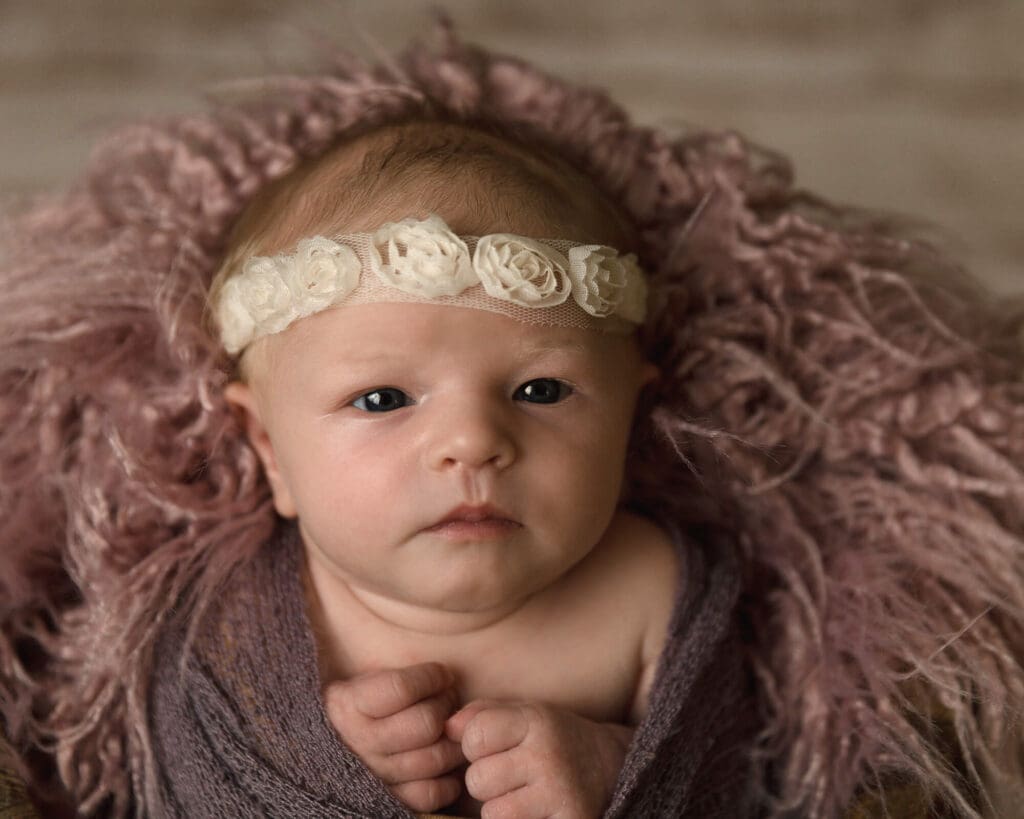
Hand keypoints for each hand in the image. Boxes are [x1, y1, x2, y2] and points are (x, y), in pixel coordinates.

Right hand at [323, 662, 465, 812]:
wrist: (325, 747)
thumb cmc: (357, 705)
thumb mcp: (362, 681)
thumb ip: (396, 679)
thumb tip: (444, 675)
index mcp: (349, 705)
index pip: (402, 688)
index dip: (431, 677)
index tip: (442, 674)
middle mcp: (361, 743)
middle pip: (424, 724)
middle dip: (446, 705)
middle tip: (449, 698)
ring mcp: (376, 776)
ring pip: (434, 759)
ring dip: (454, 740)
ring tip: (453, 728)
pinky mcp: (389, 800)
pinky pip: (431, 795)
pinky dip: (449, 782)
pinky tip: (449, 764)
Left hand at [445, 700, 632, 818]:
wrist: (613, 766)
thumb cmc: (554, 740)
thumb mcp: (524, 715)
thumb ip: (481, 715)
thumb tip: (446, 728)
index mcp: (536, 721)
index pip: (474, 735)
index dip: (474, 746)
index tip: (491, 748)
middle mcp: (549, 755)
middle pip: (478, 779)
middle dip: (486, 782)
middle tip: (510, 776)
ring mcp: (560, 794)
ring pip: (493, 813)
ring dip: (500, 809)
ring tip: (523, 796)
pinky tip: (536, 812)